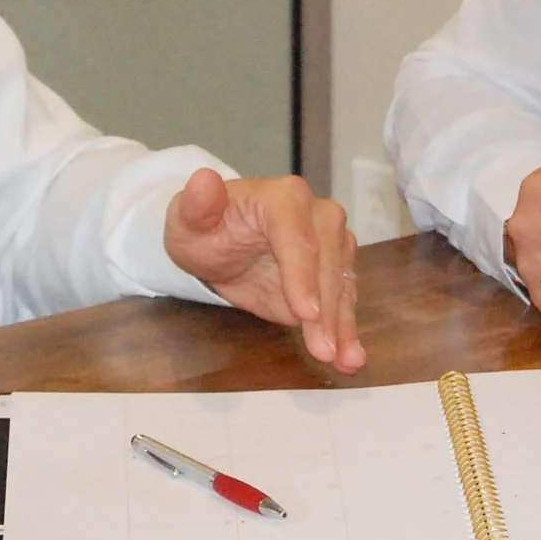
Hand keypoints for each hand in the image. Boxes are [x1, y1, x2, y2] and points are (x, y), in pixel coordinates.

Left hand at [164, 168, 364, 372]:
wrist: (219, 241)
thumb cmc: (205, 228)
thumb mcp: (189, 219)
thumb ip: (197, 204)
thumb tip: (202, 180)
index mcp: (282, 197)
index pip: (297, 234)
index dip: (302, 274)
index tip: (304, 313)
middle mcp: (316, 214)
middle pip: (328, 261)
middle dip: (326, 308)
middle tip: (324, 349)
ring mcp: (331, 242)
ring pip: (342, 282)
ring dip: (344, 322)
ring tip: (345, 360)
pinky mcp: (335, 271)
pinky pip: (345, 299)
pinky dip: (349, 329)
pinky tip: (351, 357)